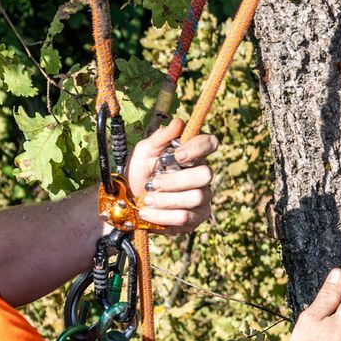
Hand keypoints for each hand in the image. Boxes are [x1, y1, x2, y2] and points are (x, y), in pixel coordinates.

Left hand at [128, 117, 216, 231]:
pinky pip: (185, 217)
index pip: (211, 143)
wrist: (130, 201)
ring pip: (195, 197)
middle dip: (176, 180)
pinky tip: (148, 212)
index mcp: (193, 153)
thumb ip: (160, 137)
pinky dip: (162, 216)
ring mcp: (203, 198)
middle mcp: (203, 175)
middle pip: (206, 174)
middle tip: (154, 183)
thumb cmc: (140, 172)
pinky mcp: (196, 218)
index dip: (198, 148)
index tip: (177, 155)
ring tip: (147, 199)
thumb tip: (178, 122)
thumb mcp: (144, 151)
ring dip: (166, 199)